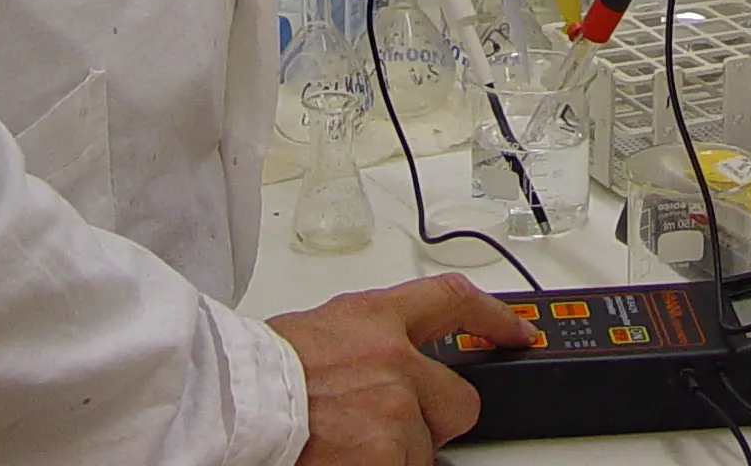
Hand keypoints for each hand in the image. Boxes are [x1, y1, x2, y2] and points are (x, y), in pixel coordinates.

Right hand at [268, 273, 537, 465]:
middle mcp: (396, 359)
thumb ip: (364, 340)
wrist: (232, 403)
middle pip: (458, 397)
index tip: (518, 331)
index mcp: (375, 317)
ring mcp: (395, 410)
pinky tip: (346, 460)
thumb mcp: (320, 331)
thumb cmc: (260, 370)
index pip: (453, 301)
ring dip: (397, 453)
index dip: (493, 317)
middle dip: (435, 419)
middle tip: (391, 429)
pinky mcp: (390, 454)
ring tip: (347, 444)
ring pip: (427, 448)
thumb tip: (381, 363)